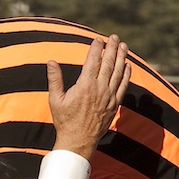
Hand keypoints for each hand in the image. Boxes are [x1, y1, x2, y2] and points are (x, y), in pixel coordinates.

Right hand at [48, 35, 130, 159]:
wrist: (78, 141)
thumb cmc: (64, 120)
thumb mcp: (55, 99)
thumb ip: (55, 79)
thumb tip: (51, 61)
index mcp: (85, 85)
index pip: (93, 61)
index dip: (96, 48)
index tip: (98, 39)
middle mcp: (99, 88)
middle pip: (108, 63)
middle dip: (111, 48)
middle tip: (113, 37)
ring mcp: (109, 96)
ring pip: (118, 72)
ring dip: (121, 57)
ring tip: (123, 45)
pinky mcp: (115, 104)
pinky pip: (123, 85)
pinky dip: (126, 74)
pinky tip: (127, 65)